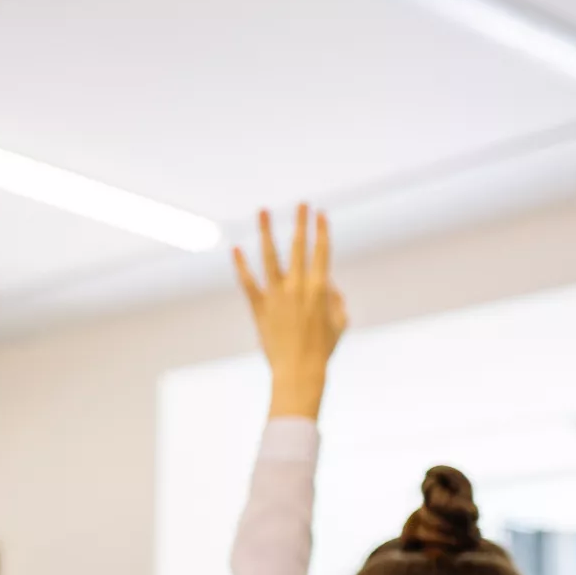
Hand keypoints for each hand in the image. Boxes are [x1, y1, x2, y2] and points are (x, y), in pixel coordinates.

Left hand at [232, 205, 346, 418]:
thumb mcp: (340, 322)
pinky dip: (240, 265)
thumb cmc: (323, 349)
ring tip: (263, 210)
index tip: (321, 213)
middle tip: (301, 203)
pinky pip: (248, 281)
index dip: (322, 231)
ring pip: (269, 256)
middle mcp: (297, 287)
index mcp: (320, 289)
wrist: (298, 371)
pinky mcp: (259, 307)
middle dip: (301, 222)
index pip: (322, 252)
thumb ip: (337, 299)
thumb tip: (328, 283)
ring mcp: (276, 296)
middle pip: (299, 247)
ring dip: (266, 231)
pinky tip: (235, 248)